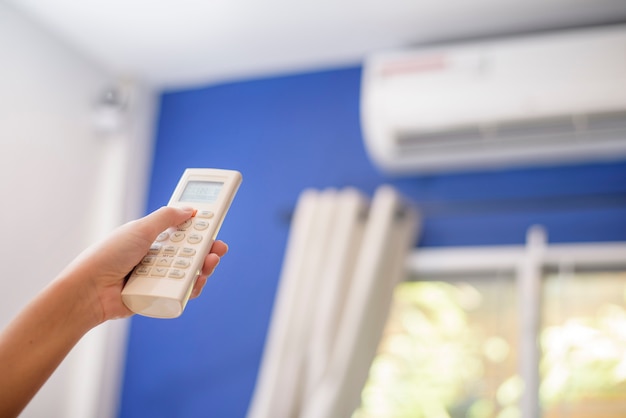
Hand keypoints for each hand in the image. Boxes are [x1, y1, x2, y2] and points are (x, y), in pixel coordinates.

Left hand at [63, 206, 227, 322]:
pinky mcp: (159, 295)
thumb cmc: (108, 256)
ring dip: (203, 267)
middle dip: (207, 249)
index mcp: (151, 238)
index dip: (198, 228)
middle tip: (218, 248)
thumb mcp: (140, 228)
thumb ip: (167, 217)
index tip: (214, 224)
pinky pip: (182, 291)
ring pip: (189, 272)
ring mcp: (158, 276)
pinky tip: (197, 281)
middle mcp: (156, 256)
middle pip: (190, 252)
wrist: (90, 290)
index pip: (181, 231)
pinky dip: (192, 286)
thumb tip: (189, 209)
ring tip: (208, 264)